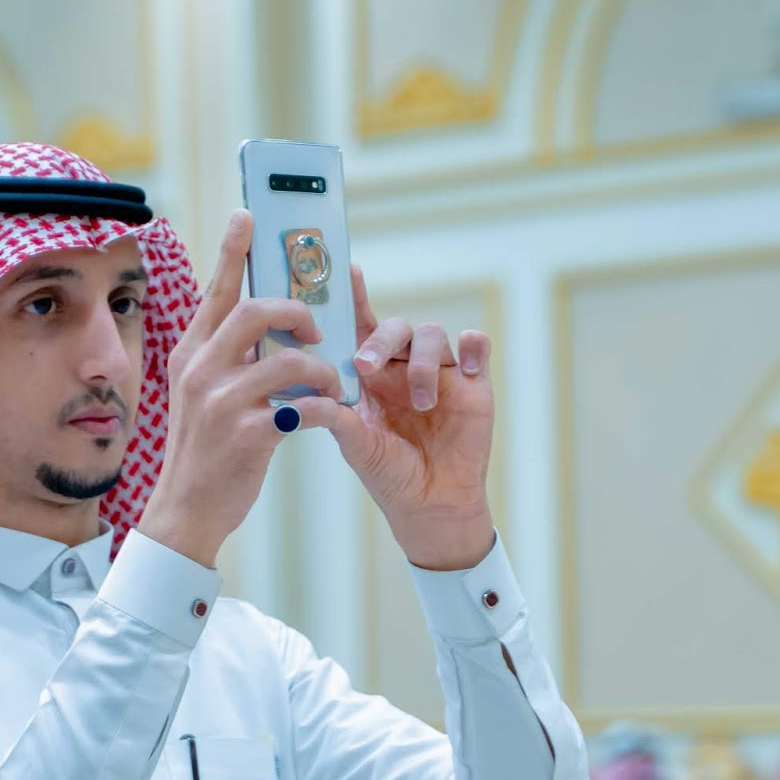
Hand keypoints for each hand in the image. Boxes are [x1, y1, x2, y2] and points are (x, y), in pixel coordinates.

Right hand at [137, 211, 345, 565]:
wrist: (187, 510)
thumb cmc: (205, 450)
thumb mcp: (202, 394)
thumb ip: (226, 358)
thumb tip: (268, 326)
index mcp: (190, 354)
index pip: (214, 291)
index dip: (232, 250)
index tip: (248, 215)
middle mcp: (199, 370)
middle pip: (254, 311)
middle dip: (297, 312)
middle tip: (317, 328)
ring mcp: (221, 402)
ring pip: (288, 359)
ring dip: (322, 369)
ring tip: (331, 384)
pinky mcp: (247, 435)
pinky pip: (303, 405)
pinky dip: (325, 407)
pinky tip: (330, 416)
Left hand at [316, 269, 496, 569]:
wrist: (431, 506)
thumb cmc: (389, 474)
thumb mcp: (355, 446)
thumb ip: (332, 417)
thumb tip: (300, 398)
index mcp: (371, 375)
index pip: (359, 327)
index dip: (353, 298)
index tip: (346, 272)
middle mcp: (403, 366)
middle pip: (395, 327)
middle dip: (380, 340)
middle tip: (367, 367)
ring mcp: (440, 373)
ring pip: (432, 335)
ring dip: (421, 364)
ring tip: (420, 404)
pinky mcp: (474, 384)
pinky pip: (478, 348)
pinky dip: (474, 346)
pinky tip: (468, 366)